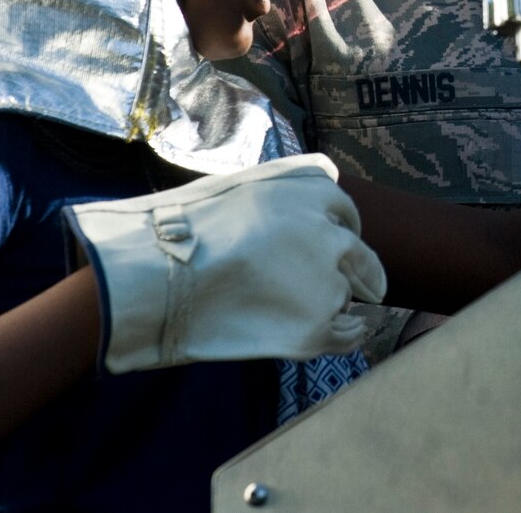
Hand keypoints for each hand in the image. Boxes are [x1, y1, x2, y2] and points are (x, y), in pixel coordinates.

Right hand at [67, 154, 385, 373]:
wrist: (159, 277)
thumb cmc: (185, 230)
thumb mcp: (241, 185)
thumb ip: (284, 190)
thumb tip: (314, 188)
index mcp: (316, 192)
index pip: (347, 214)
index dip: (335, 234)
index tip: (324, 250)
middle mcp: (334, 233)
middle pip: (361, 258)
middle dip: (349, 271)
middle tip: (322, 285)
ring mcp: (329, 282)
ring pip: (347, 295)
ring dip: (328, 301)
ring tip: (283, 308)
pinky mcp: (318, 327)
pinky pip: (350, 334)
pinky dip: (344, 335)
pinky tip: (326, 335)